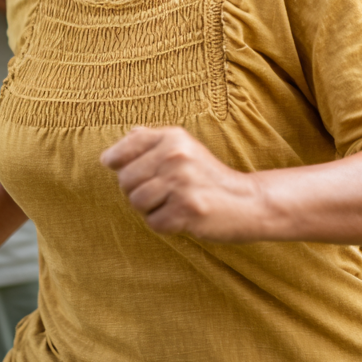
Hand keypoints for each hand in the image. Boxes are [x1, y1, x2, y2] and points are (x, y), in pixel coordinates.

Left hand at [101, 127, 262, 241]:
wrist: (245, 201)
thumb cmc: (207, 175)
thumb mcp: (184, 147)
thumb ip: (152, 140)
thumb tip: (120, 142)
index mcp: (173, 137)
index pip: (124, 148)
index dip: (115, 161)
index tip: (118, 166)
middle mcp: (176, 156)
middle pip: (125, 180)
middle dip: (136, 190)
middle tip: (161, 192)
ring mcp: (182, 183)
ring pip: (136, 202)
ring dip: (150, 209)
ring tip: (172, 203)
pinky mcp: (187, 210)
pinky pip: (153, 222)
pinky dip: (164, 224)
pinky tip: (181, 216)